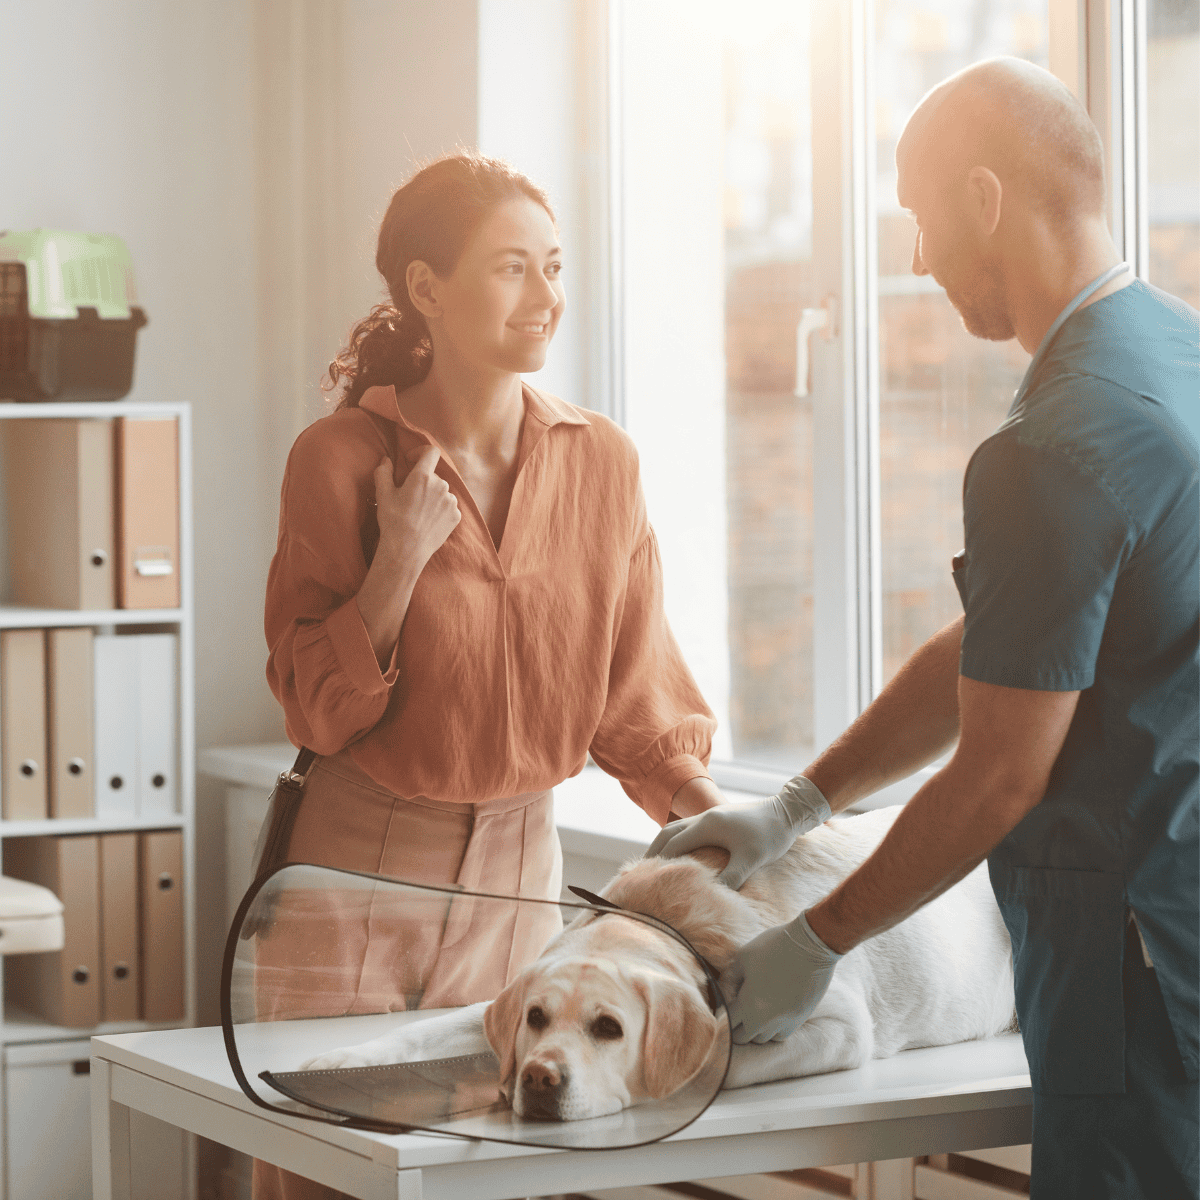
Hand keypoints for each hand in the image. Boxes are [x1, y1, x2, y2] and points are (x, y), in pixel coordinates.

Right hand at [374, 445, 459, 566]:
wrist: (406, 550)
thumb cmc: (393, 520)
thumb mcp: (383, 494)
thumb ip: (384, 472)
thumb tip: (386, 460)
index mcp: (423, 477)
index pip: (431, 452)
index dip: (421, 452)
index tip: (411, 460)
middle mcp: (441, 485)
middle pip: (433, 476)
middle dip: (422, 481)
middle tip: (409, 497)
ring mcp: (451, 501)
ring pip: (441, 491)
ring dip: (431, 496)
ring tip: (418, 512)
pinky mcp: (456, 516)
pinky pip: (448, 506)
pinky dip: (439, 509)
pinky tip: (427, 520)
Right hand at [645, 776, 830, 889]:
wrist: (787, 812)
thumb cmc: (770, 835)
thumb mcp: (752, 858)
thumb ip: (732, 876)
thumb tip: (713, 895)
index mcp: (707, 825)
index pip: (674, 845)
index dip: (659, 862)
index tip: (646, 878)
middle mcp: (704, 818)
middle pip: (668, 833)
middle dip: (654, 851)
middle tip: (641, 872)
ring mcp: (710, 816)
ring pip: (676, 827)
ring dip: (663, 843)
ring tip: (655, 862)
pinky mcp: (717, 818)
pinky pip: (687, 828)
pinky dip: (677, 839)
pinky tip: (680, 852)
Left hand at [725, 911, 841, 1043]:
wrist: (810, 946)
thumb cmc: (774, 947)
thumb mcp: (743, 957)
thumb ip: (730, 977)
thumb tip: (724, 991)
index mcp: (749, 1004)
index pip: (727, 1023)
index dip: (722, 1015)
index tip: (722, 1006)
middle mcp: (767, 1020)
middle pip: (744, 1037)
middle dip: (736, 1026)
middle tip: (736, 1010)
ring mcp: (785, 1021)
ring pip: (763, 1038)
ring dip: (755, 1029)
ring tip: (754, 1011)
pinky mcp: (800, 1018)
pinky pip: (781, 1034)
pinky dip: (773, 1029)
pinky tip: (772, 1013)